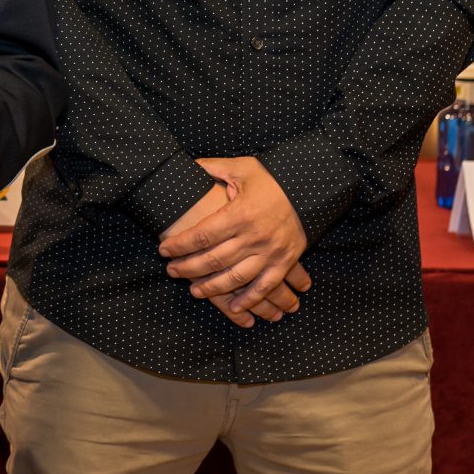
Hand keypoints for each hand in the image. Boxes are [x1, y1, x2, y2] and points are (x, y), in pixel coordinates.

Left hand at [158, 156, 307, 314]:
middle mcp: (253, 236)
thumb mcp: (241, 167)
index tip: (164, 250)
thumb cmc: (271, 178)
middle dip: (188, 268)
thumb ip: (212, 167)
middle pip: (214, 259)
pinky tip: (235, 308)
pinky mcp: (284, 261)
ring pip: (236, 277)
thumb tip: (187, 164)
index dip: (180, 245)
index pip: (202, 235)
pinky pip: (265, 286)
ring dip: (212, 288)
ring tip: (194, 291)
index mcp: (239, 213)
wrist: (309, 189)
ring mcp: (270, 252)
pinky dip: (250, 300)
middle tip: (171, 271)